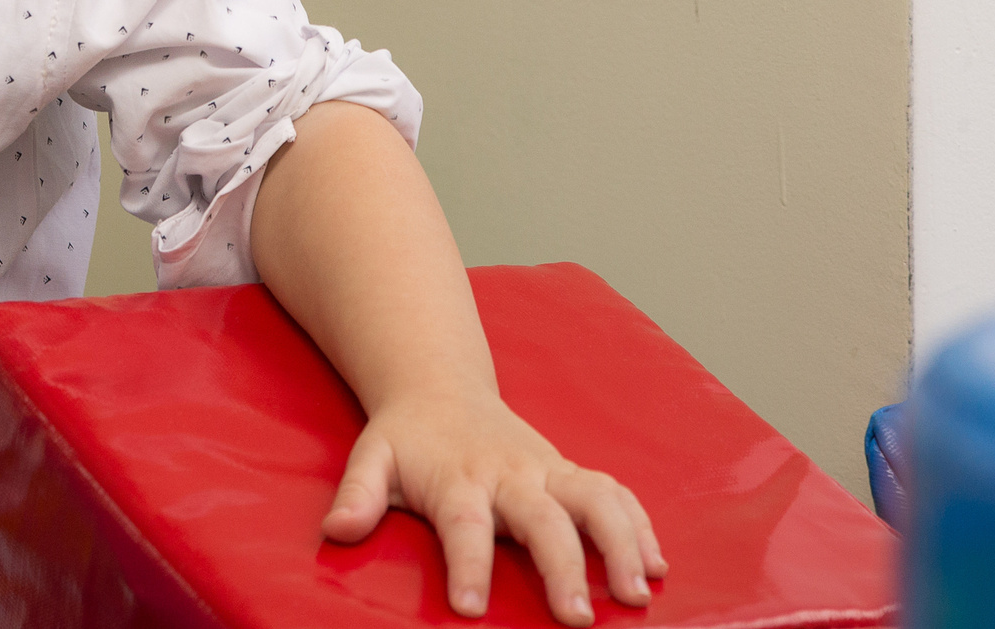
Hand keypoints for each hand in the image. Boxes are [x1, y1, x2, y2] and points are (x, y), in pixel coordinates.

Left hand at [324, 391, 665, 625]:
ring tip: (637, 592)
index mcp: (459, 478)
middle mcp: (511, 474)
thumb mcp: (371, 458)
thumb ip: (357, 493)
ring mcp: (547, 471)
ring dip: (622, 543)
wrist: (440, 388)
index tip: (471, 608)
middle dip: (563, 566)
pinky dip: (640, 525)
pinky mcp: (571, 473)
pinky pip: (614, 494)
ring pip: (596, 499)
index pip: (464, 525)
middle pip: (543, 519)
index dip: (469, 565)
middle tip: (576, 617)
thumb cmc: (408, 438)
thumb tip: (336, 530)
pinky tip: (658, 564)